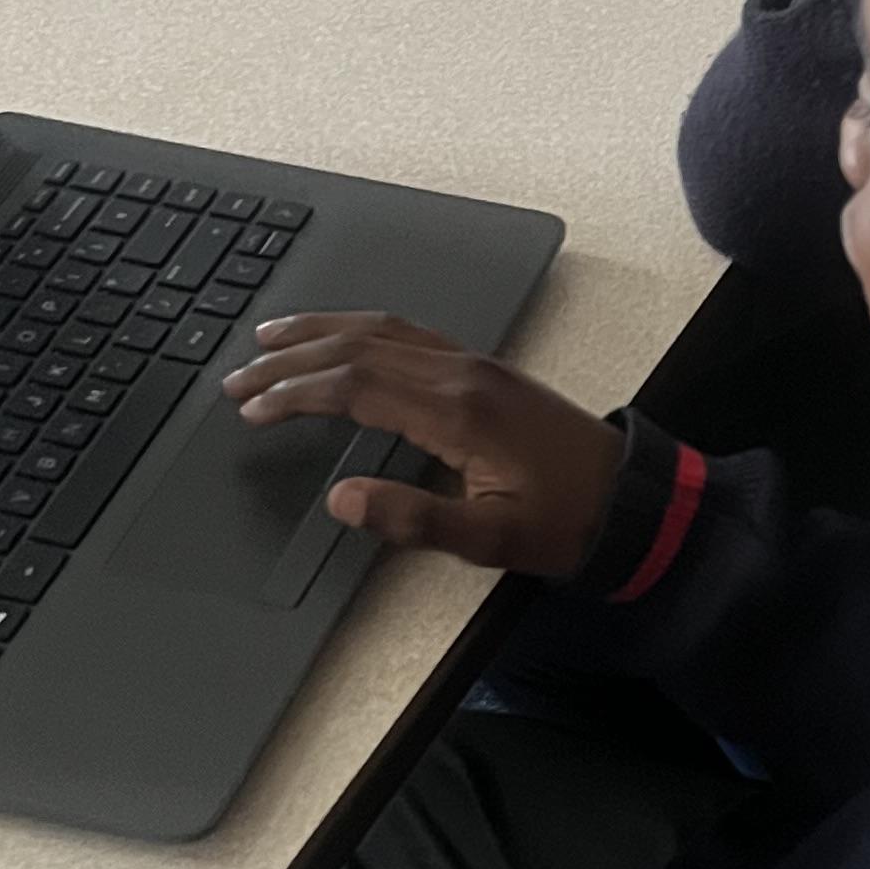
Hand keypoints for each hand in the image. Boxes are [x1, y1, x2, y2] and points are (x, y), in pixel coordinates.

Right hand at [222, 314, 624, 576]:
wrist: (632, 500)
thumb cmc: (567, 522)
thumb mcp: (491, 539)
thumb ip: (413, 519)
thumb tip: (342, 500)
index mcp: (457, 410)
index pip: (353, 387)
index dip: (295, 395)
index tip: (252, 410)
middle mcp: (461, 374)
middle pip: (356, 348)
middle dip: (290, 360)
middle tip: (237, 379)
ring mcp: (473, 365)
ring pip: (381, 329)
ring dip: (321, 332)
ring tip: (269, 339)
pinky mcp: (484, 370)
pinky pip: (408, 332)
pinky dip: (361, 329)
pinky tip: (342, 337)